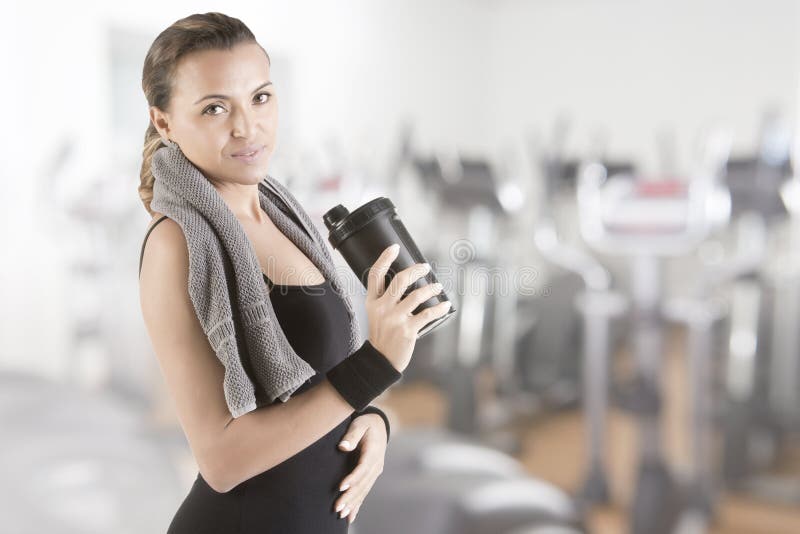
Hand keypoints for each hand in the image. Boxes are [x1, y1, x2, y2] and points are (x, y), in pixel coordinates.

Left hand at [334, 413, 387, 523]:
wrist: (379, 426)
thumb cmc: (366, 424)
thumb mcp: (359, 424)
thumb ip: (351, 434)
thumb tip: (343, 446)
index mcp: (373, 451)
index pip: (362, 468)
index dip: (352, 478)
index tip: (341, 487)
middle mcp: (376, 464)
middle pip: (363, 483)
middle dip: (350, 497)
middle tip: (337, 508)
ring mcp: (375, 471)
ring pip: (364, 490)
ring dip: (353, 503)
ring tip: (341, 514)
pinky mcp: (372, 476)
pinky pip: (365, 492)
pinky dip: (358, 504)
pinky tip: (351, 516)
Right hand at [365, 244, 450, 372]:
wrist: (381, 360)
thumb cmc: (382, 334)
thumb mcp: (376, 314)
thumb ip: (385, 299)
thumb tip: (408, 282)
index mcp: (372, 302)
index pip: (375, 275)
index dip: (384, 258)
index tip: (394, 248)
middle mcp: (382, 308)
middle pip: (400, 280)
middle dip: (416, 270)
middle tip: (426, 267)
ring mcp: (395, 319)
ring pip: (417, 295)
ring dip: (431, 288)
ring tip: (438, 286)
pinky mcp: (407, 330)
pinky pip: (428, 314)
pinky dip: (439, 308)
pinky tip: (446, 305)